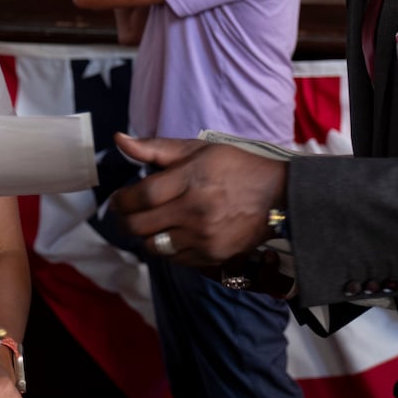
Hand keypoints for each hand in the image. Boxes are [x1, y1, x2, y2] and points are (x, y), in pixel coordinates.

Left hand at [109, 134, 284, 264]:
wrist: (279, 198)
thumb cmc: (236, 168)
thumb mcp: (199, 149)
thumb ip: (156, 148)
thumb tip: (119, 139)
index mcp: (192, 179)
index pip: (142, 196)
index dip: (122, 200)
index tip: (118, 199)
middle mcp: (196, 210)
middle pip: (141, 225)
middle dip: (124, 220)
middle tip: (124, 214)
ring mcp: (204, 237)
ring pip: (153, 246)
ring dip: (144, 236)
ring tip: (149, 224)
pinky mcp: (212, 256)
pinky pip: (173, 259)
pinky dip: (166, 248)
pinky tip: (172, 234)